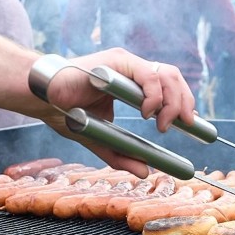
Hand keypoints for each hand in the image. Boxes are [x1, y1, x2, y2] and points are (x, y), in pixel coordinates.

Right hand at [40, 48, 194, 177]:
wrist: (43, 101)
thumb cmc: (67, 113)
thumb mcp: (102, 140)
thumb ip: (122, 155)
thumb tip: (145, 172)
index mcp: (132, 83)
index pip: (168, 86)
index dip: (183, 102)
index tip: (190, 124)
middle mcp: (132, 70)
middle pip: (173, 78)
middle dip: (185, 101)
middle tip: (187, 125)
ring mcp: (125, 64)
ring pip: (166, 74)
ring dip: (172, 100)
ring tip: (164, 123)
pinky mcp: (117, 61)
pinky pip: (147, 74)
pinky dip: (154, 94)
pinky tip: (148, 112)